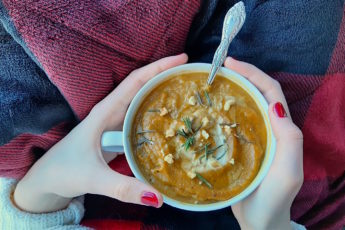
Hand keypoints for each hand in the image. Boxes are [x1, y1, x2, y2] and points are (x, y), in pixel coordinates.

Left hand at [14, 54, 187, 212]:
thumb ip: (123, 188)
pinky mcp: (117, 133)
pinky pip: (141, 117)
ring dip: (163, 93)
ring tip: (188, 94)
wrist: (49, 178)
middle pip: (142, 86)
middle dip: (166, 76)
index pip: (136, 81)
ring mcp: (115, 122)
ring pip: (142, 101)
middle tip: (192, 76)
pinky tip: (172, 121)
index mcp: (105, 112)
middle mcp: (112, 111)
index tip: (182, 58)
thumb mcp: (93, 178)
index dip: (159, 67)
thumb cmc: (64, 171)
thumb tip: (159, 198)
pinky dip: (157, 113)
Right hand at [224, 57, 303, 229]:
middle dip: (241, 76)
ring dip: (232, 90)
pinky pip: (231, 122)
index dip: (253, 74)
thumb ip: (288, 139)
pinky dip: (222, 110)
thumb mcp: (287, 170)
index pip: (270, 92)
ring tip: (213, 82)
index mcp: (281, 130)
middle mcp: (268, 129)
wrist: (260, 221)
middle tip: (219, 68)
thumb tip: (273, 106)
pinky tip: (208, 109)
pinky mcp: (239, 146)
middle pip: (257, 93)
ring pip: (244, 105)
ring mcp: (253, 137)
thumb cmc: (274, 198)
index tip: (231, 63)